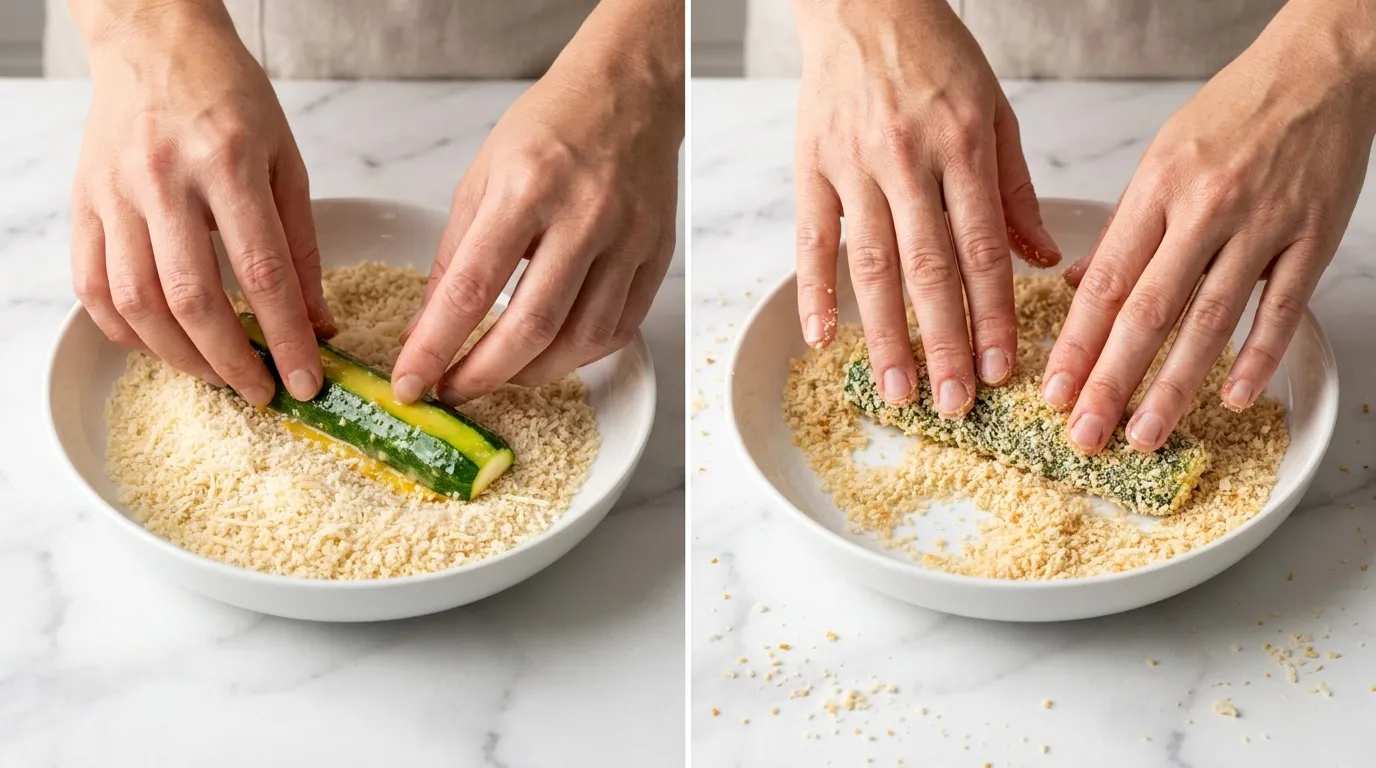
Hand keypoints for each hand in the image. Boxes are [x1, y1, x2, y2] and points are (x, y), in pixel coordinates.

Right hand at [70, 1, 331, 405]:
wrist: (154, 42)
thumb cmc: (230, 99)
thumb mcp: (287, 162)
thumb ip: (303, 246)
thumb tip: (318, 323)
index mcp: (227, 164)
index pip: (262, 274)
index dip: (286, 338)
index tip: (306, 382)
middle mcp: (164, 181)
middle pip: (192, 299)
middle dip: (232, 362)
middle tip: (262, 392)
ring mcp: (114, 194)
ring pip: (136, 302)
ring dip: (180, 357)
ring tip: (219, 376)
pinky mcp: (84, 204)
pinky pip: (93, 287)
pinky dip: (126, 332)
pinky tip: (164, 347)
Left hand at [392, 0, 682, 404]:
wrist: (628, 94)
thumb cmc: (550, 128)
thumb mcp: (481, 177)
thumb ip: (454, 254)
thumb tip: (430, 326)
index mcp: (526, 188)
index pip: (471, 287)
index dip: (435, 345)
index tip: (412, 380)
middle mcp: (584, 216)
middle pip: (532, 326)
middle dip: (484, 374)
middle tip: (453, 391)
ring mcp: (627, 239)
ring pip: (581, 339)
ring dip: (533, 373)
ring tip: (502, 376)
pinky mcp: (655, 256)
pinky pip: (619, 329)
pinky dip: (580, 355)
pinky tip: (552, 353)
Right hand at [791, 0, 1058, 415]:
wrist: (864, 2)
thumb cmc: (936, 56)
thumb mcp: (995, 109)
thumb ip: (1015, 189)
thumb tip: (1044, 260)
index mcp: (963, 146)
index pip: (982, 248)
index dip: (991, 314)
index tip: (1000, 369)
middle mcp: (908, 160)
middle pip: (928, 268)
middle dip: (942, 342)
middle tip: (951, 403)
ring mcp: (854, 165)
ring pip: (870, 264)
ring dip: (883, 334)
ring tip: (896, 389)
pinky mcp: (811, 166)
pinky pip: (811, 239)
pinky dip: (815, 291)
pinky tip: (823, 338)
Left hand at [1046, 1, 1375, 453]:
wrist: (1320, 69)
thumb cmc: (1232, 115)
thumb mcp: (1160, 159)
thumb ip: (1123, 229)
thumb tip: (1075, 286)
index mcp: (1155, 191)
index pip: (1105, 282)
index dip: (1076, 343)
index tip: (1054, 391)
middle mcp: (1204, 210)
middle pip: (1147, 310)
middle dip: (1111, 380)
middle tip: (1087, 434)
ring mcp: (1262, 225)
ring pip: (1210, 318)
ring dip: (1174, 385)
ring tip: (1145, 434)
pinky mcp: (1313, 236)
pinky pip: (1282, 306)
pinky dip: (1258, 355)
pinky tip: (1232, 398)